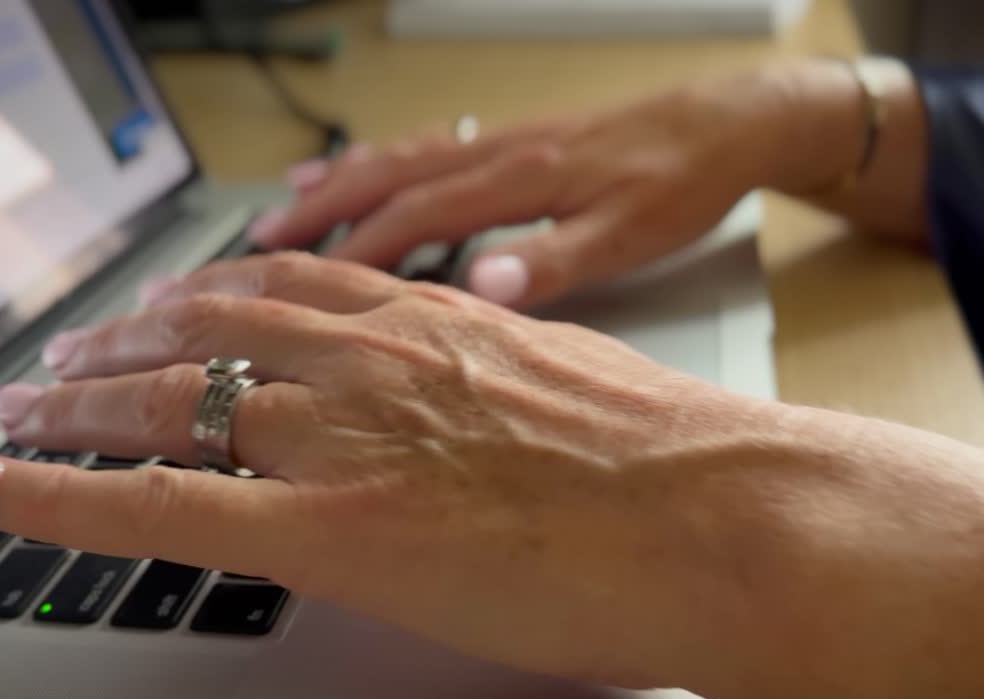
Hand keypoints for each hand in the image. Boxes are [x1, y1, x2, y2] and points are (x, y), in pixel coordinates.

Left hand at [0, 254, 983, 698]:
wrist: (723, 512)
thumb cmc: (676, 466)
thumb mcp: (569, 397)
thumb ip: (497, 396)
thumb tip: (469, 423)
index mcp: (437, 327)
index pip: (287, 295)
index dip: (205, 300)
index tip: (163, 311)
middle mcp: (374, 362)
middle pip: (208, 332)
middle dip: (124, 344)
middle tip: (72, 358)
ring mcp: (343, 440)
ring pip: (167, 402)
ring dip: (79, 405)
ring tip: (29, 412)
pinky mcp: (329, 528)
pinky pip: (155, 506)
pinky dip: (57, 496)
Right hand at [246, 74, 791, 308]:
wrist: (725, 126)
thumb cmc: (681, 183)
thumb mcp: (630, 235)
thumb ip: (556, 262)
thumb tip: (486, 287)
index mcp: (521, 180)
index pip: (415, 218)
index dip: (353, 252)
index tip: (300, 285)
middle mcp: (499, 153)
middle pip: (387, 178)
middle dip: (318, 211)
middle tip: (258, 242)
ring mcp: (501, 142)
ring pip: (399, 158)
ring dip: (338, 182)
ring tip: (282, 206)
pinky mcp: (514, 141)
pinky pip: (429, 147)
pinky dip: (384, 160)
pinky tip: (365, 170)